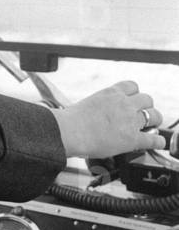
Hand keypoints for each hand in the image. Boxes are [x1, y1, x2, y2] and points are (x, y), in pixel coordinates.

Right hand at [49, 81, 164, 158]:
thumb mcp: (89, 102)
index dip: (135, 94)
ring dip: (154, 120)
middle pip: (147, 99)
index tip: (133, 100)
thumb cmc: (73, 120)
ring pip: (154, 115)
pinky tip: (157, 143)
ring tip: (150, 127)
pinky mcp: (132, 139)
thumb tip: (101, 113)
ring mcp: (130, 121)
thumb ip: (102, 105)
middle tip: (142, 115)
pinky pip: (153, 139)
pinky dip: (158, 142)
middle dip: (146, 107)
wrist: (71, 131)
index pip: (132, 86)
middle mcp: (124, 104)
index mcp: (112, 93)